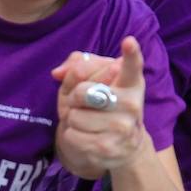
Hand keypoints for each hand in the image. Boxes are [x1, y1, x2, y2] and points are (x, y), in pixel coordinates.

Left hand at [52, 37, 148, 177]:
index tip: (129, 42)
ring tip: (87, 122)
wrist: (124, 148)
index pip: (132, 67)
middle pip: (83, 91)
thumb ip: (79, 67)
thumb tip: (58, 73)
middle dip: (74, 97)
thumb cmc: (107, 107)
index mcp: (132, 84)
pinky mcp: (106, 148)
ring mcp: (120, 128)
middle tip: (85, 103)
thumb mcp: (99, 83)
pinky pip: (70, 135)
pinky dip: (70, 135)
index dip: (131, 54)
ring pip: (74, 116)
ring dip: (72, 118)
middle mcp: (131, 105)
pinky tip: (86, 136)